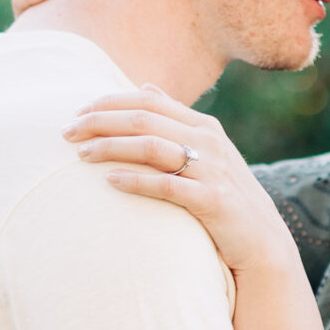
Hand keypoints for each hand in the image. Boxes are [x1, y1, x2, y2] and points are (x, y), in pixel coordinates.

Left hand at [63, 89, 298, 281]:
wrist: (262, 243)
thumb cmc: (225, 198)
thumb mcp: (207, 152)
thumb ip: (176, 120)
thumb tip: (145, 86)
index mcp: (204, 126)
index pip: (149, 99)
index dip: (110, 101)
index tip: (78, 110)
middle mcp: (208, 141)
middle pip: (144, 119)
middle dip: (100, 122)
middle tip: (66, 132)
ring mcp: (211, 170)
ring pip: (151, 146)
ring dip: (110, 147)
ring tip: (80, 155)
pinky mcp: (212, 200)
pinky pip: (166, 184)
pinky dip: (135, 180)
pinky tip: (109, 181)